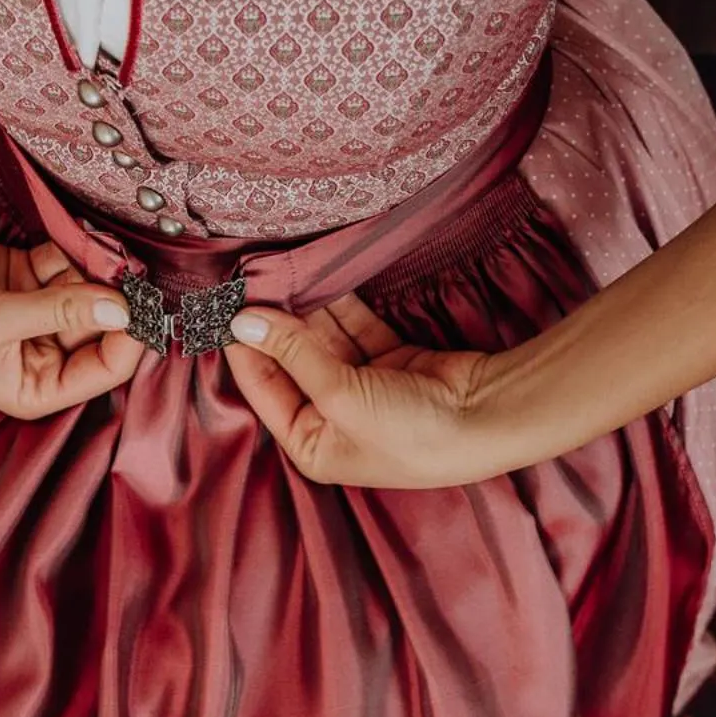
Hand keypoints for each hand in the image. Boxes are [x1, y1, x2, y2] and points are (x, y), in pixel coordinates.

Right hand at [0, 216, 142, 418]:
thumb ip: (60, 311)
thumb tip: (122, 308)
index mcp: (34, 387)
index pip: (104, 371)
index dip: (129, 341)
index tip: (144, 307)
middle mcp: (41, 354)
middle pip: (102, 328)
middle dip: (114, 298)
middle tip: (130, 267)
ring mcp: (36, 312)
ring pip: (89, 292)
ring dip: (94, 270)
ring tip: (91, 253)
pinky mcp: (27, 276)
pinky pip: (68, 265)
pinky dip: (71, 252)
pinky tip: (64, 244)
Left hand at [221, 293, 514, 488]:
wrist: (488, 419)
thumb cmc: (411, 431)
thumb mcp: (340, 395)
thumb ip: (293, 353)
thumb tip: (244, 320)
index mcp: (313, 445)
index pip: (264, 390)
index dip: (246, 350)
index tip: (227, 309)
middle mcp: (334, 419)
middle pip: (293, 362)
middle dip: (277, 323)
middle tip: (254, 279)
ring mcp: (364, 389)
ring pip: (324, 340)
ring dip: (307, 309)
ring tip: (283, 270)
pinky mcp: (392, 361)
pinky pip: (355, 328)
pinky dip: (340, 305)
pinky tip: (321, 277)